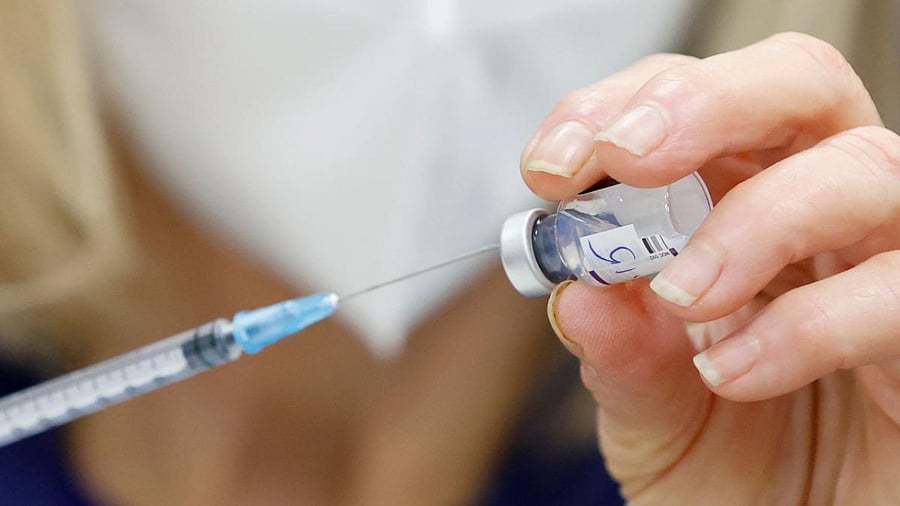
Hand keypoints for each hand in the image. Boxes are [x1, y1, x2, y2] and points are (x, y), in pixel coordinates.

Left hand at [520, 33, 899, 503]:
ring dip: (758, 217)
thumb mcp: (649, 412)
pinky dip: (811, 324)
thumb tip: (579, 289)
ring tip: (685, 295)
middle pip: (800, 85)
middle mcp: (822, 220)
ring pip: (868, 168)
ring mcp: (885, 267)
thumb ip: (619, 352)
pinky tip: (735, 371)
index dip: (624, 106)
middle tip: (626, 156)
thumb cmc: (732, 472)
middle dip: (705, 102)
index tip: (554, 162)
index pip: (697, 104)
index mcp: (742, 209)